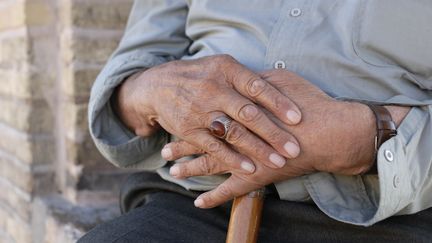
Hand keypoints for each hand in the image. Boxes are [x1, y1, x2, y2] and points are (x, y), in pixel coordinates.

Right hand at [113, 55, 301, 174]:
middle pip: (248, 113)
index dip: (279, 102)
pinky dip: (233, 159)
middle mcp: (213, 89)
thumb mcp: (222, 66)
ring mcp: (200, 110)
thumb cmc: (200, 75)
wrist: (158, 85)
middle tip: (294, 148)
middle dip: (273, 132)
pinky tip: (250, 168)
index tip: (298, 118)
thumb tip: (281, 87)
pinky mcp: (189, 130)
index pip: (257, 86)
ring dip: (257, 149)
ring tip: (278, 162)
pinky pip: (214, 147)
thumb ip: (247, 77)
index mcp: (226, 69)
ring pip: (233, 132)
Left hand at [165, 69, 379, 207]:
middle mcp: (236, 137)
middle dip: (183, 146)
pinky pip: (230, 191)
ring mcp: (243, 159)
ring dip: (190, 169)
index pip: (207, 117)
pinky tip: (198, 203)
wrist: (330, 131)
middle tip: (164, 150)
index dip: (190, 120)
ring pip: (210, 165)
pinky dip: (214, 198)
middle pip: (203, 142)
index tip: (174, 122)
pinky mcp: (255, 177)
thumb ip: (255, 83)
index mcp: (239, 112)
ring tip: (173, 171)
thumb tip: (241, 82)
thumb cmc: (307, 104)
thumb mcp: (280, 82)